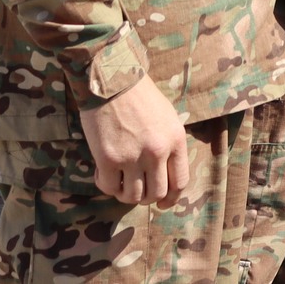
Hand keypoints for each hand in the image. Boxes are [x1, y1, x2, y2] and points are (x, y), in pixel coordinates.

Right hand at [81, 76, 188, 207]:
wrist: (113, 80)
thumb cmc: (140, 96)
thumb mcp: (167, 118)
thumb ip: (169, 144)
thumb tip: (165, 173)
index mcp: (176, 140)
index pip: (180, 182)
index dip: (171, 198)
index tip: (162, 203)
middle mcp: (158, 152)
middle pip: (156, 193)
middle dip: (147, 198)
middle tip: (137, 191)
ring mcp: (133, 157)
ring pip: (133, 196)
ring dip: (126, 194)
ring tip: (120, 182)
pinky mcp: (108, 159)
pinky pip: (108, 188)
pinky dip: (106, 185)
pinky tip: (104, 173)